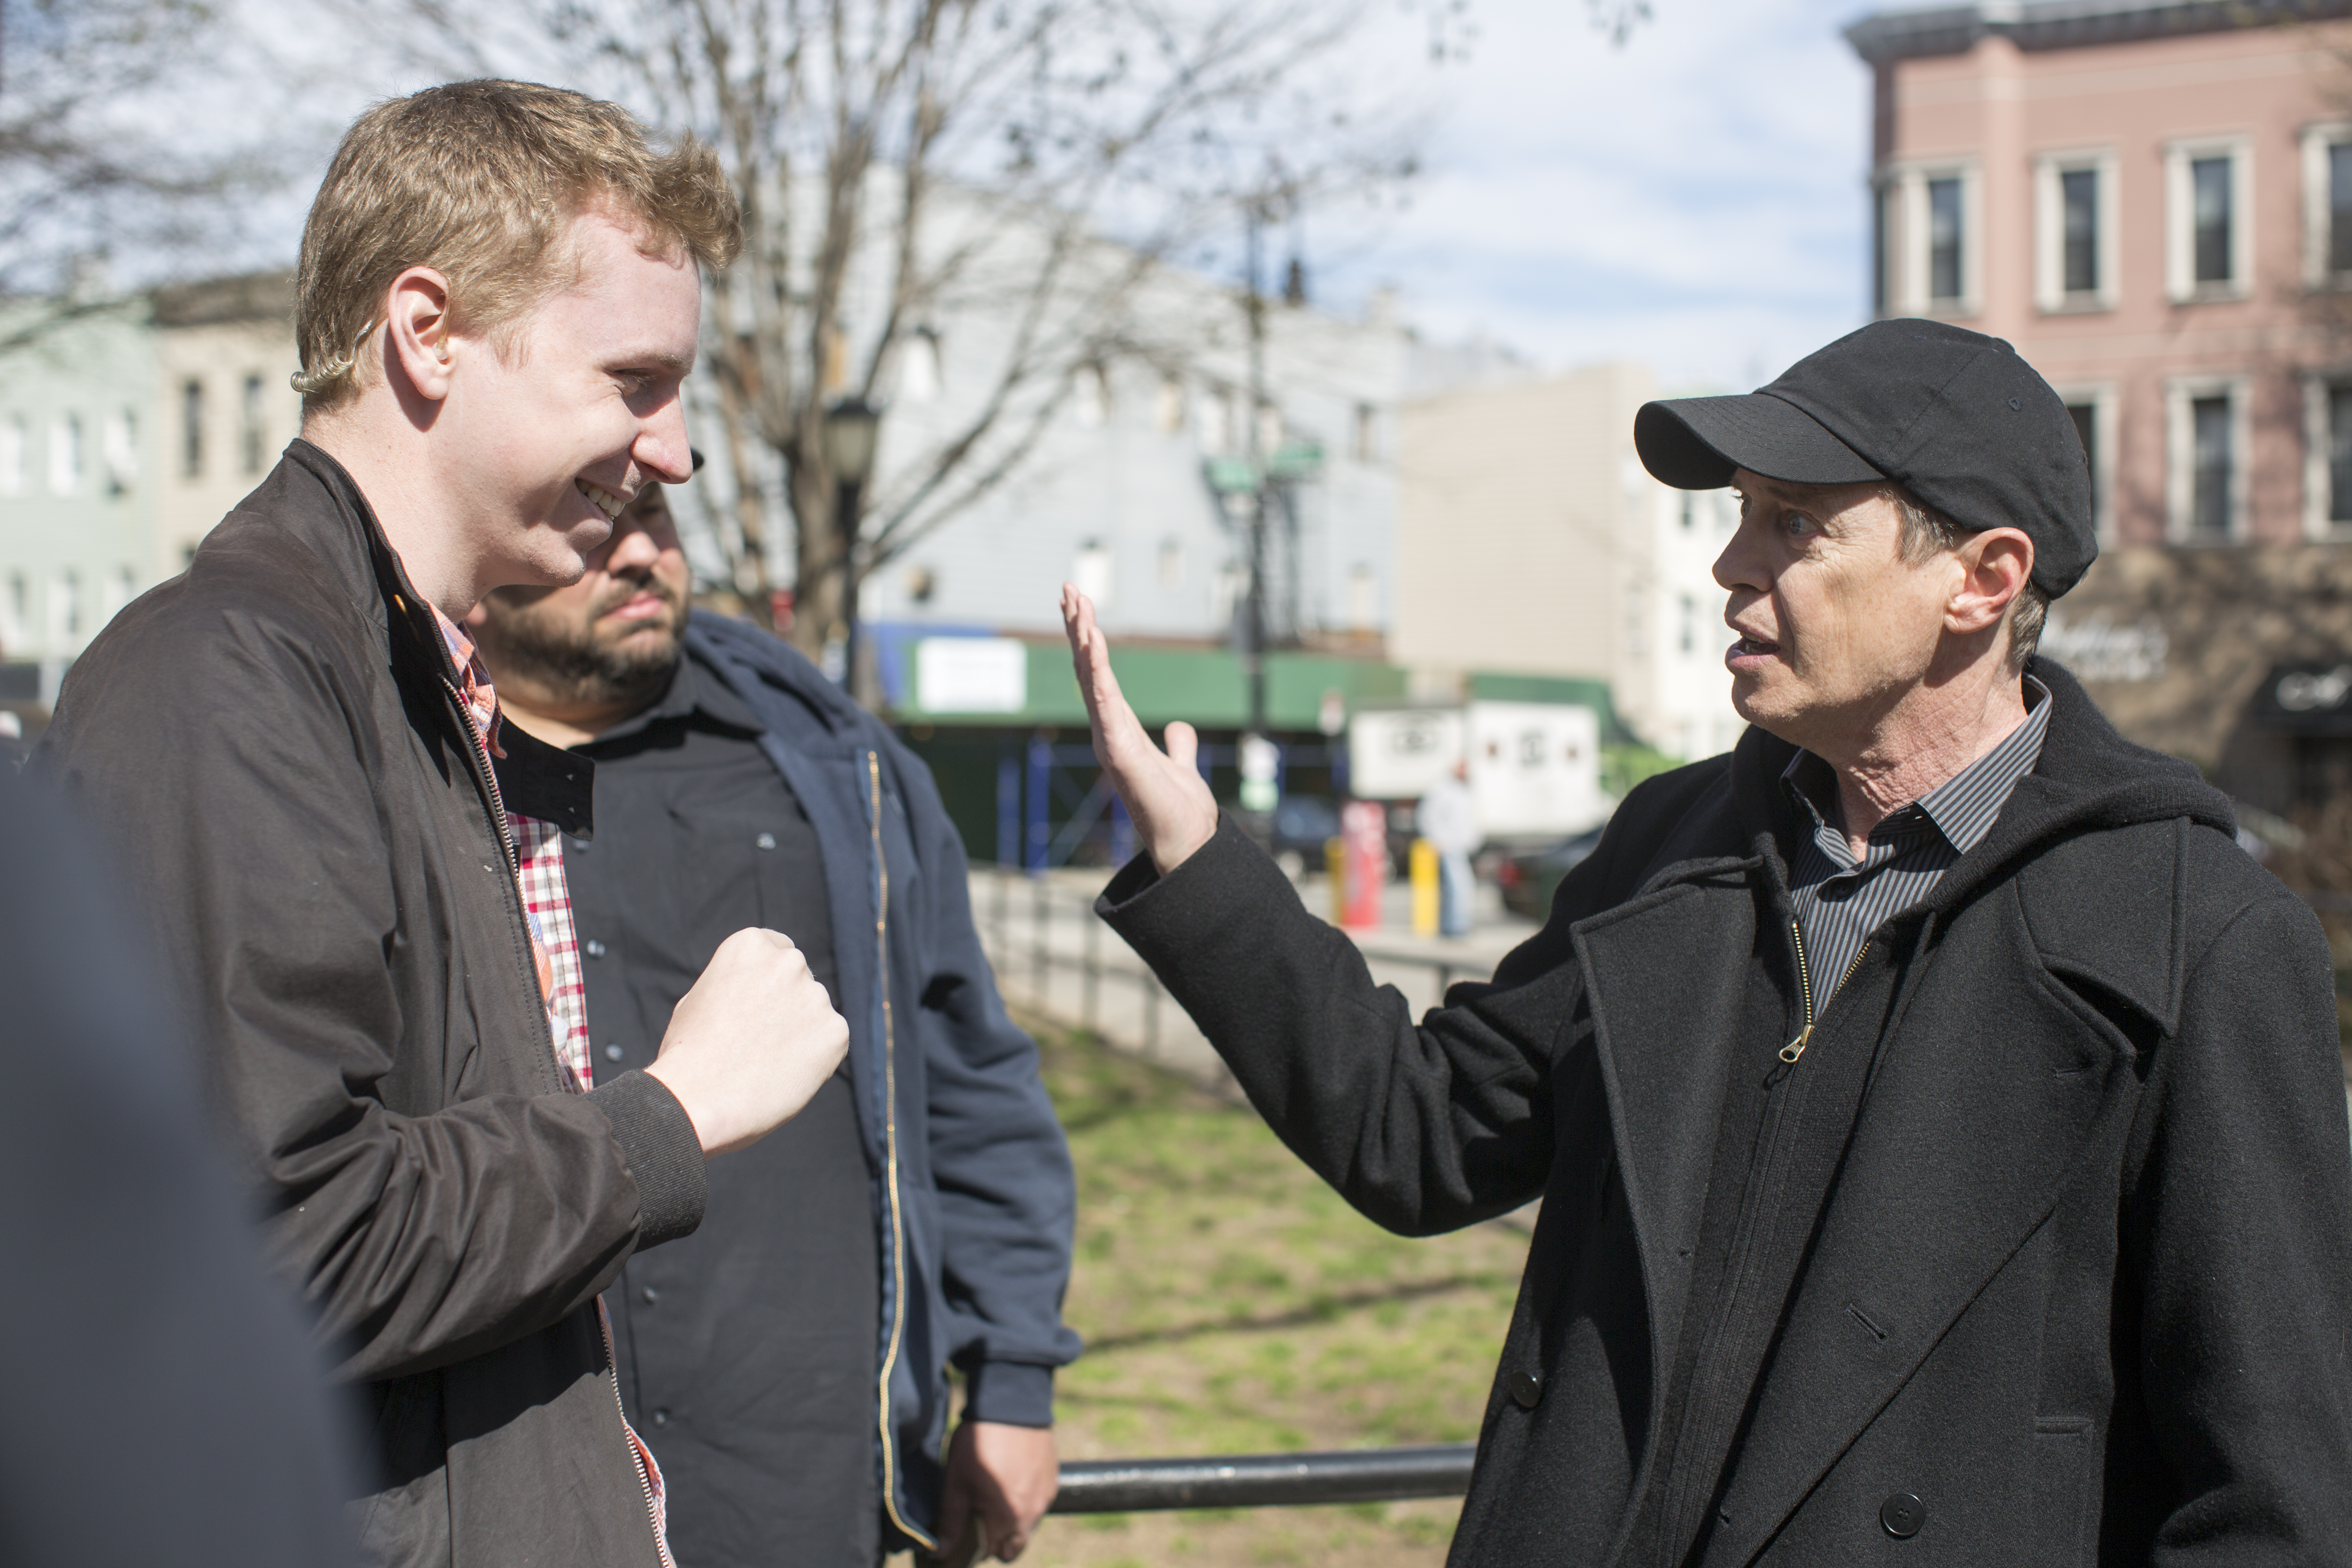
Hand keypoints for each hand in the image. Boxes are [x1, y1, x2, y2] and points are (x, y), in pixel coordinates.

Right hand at [644, 927, 847, 1155]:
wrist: (698, 1099)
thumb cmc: (688, 1054)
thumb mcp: (700, 998)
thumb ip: (734, 982)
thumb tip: (753, 989)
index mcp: (751, 944)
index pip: (776, 949)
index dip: (769, 980)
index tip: (761, 1003)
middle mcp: (789, 961)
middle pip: (799, 979)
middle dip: (786, 1004)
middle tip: (761, 1040)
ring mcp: (816, 995)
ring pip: (815, 1012)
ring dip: (801, 1032)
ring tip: (767, 1064)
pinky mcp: (836, 1031)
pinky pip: (831, 1042)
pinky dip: (815, 1058)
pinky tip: (785, 1075)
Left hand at [937, 1420, 1057, 1561]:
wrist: (1010, 1403)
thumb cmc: (979, 1442)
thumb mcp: (957, 1482)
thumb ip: (951, 1521)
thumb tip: (941, 1553)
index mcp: (1007, 1519)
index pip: (993, 1553)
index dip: (977, 1547)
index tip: (966, 1528)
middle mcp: (1032, 1513)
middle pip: (1014, 1545)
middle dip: (997, 1539)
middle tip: (979, 1513)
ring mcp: (1045, 1496)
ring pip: (1027, 1525)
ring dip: (1012, 1520)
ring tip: (994, 1491)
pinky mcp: (1052, 1480)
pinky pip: (1038, 1504)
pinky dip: (1025, 1501)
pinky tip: (1011, 1478)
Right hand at [1060, 584, 1217, 873]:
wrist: (1184, 839)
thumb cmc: (1177, 807)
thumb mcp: (1180, 763)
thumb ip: (1178, 744)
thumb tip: (1179, 727)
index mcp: (1119, 727)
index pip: (1099, 674)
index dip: (1089, 640)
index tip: (1082, 605)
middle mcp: (1108, 729)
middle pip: (1088, 668)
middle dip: (1078, 627)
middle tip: (1069, 587)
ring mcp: (1109, 739)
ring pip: (1092, 679)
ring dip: (1083, 639)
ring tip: (1077, 602)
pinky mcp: (1118, 750)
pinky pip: (1105, 702)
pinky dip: (1098, 672)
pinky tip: (1094, 642)